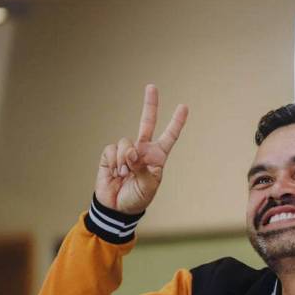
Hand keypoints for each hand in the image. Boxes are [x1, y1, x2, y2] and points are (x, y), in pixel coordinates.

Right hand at [95, 84, 187, 214]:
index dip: (176, 122)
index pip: (169, 137)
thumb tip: (131, 152)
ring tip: (125, 175)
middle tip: (152, 86)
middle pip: (147, 123)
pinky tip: (115, 173)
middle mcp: (143, 150)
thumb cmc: (137, 198)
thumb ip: (142, 167)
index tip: (184, 107)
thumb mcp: (148, 186)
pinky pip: (112, 150)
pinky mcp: (111, 154)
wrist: (117, 207)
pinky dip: (115, 162)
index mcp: (157, 157)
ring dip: (125, 160)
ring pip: (126, 143)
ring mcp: (126, 151)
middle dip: (150, 105)